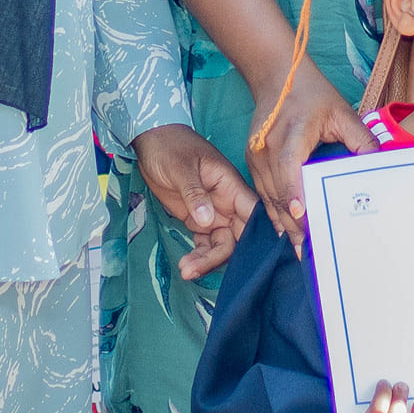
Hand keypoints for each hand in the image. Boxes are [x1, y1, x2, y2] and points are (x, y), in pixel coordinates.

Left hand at [131, 123, 257, 279]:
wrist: (151, 142)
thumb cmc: (170, 147)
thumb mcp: (182, 167)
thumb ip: (195, 193)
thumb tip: (207, 221)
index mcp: (231, 185)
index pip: (254, 213)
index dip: (262, 236)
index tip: (259, 260)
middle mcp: (227, 202)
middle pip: (240, 236)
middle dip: (225, 256)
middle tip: (198, 269)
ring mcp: (213, 213)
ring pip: (223, 244)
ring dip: (208, 261)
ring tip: (186, 270)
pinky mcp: (198, 221)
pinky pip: (206, 244)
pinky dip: (199, 257)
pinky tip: (186, 265)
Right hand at [246, 65, 374, 253]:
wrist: (276, 77)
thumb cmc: (312, 94)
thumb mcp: (342, 112)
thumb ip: (362, 140)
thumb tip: (379, 167)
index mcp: (292, 131)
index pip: (289, 165)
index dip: (294, 190)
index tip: (302, 215)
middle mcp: (268, 146)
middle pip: (278, 189)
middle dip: (293, 221)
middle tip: (310, 250)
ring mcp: (256, 154)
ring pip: (268, 196)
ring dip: (283, 223)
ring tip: (299, 248)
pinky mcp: (252, 160)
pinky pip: (262, 192)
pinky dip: (274, 212)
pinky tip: (286, 231)